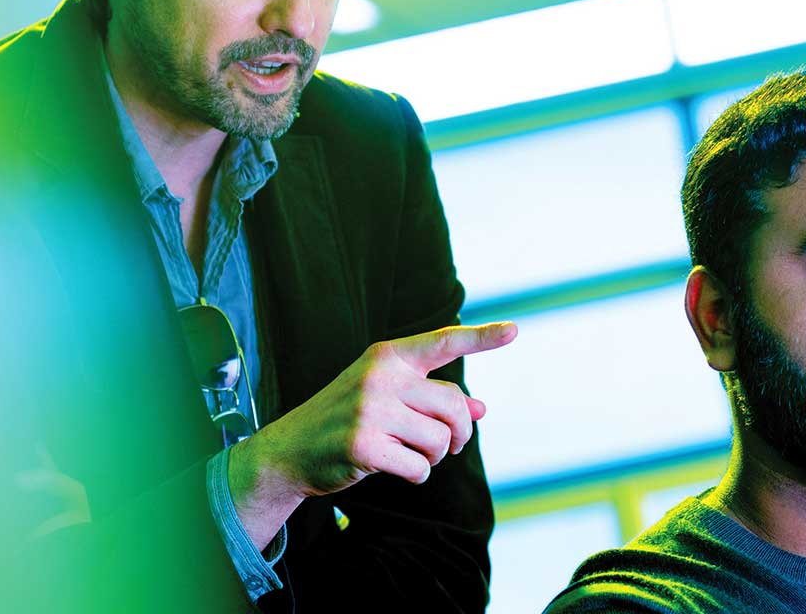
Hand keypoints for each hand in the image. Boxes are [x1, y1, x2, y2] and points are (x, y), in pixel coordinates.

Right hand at [228, 322, 515, 547]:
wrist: (290, 450)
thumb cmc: (347, 420)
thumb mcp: (388, 399)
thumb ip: (433, 399)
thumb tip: (481, 409)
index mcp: (388, 357)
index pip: (443, 342)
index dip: (482, 337)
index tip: (515, 331)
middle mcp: (380, 377)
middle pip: (454, 406)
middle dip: (458, 434)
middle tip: (447, 447)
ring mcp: (370, 410)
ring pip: (439, 440)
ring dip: (435, 457)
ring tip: (412, 455)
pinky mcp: (364, 445)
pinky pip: (420, 468)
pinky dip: (416, 475)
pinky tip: (394, 468)